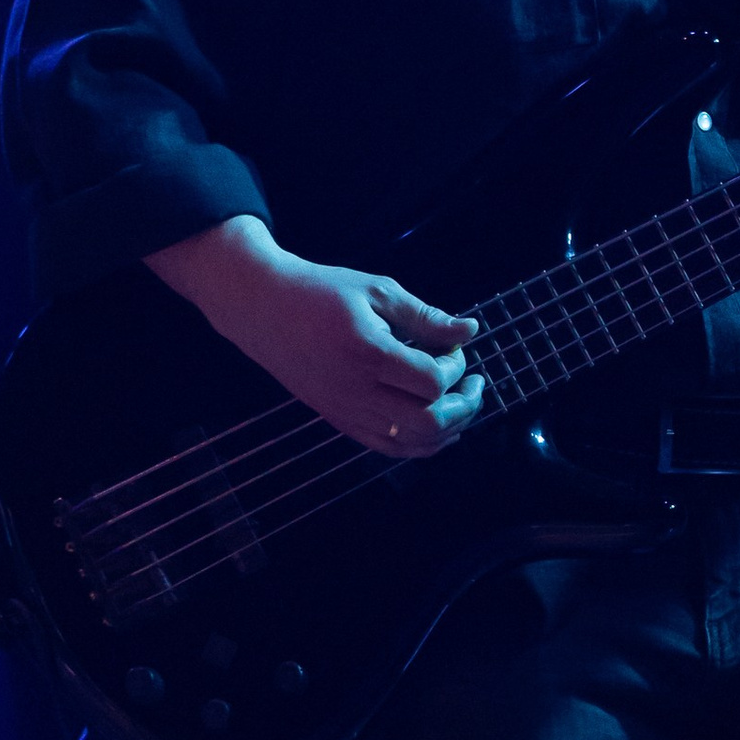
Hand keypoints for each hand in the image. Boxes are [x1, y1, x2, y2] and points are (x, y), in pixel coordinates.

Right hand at [146, 217, 483, 458]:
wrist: (264, 310)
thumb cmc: (321, 293)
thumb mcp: (378, 291)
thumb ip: (426, 316)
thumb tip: (470, 330)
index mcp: (368, 354)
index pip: (432, 381)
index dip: (456, 366)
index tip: (453, 346)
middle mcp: (357, 391)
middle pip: (430, 423)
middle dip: (465, 407)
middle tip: (475, 385)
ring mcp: (347, 411)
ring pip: (412, 444)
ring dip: (449, 428)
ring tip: (461, 403)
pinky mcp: (339, 420)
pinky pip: (389, 447)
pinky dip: (420, 443)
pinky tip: (435, 423)